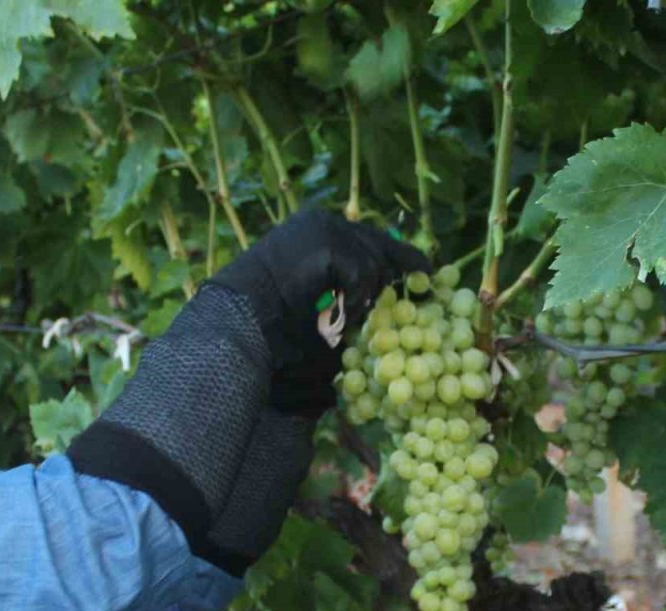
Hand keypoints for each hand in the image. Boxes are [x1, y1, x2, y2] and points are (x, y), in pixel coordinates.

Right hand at [206, 210, 429, 415]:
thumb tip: (380, 323)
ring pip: (375, 260)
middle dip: (402, 264)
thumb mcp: (313, 316)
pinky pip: (364, 271)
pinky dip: (358, 299)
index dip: (394, 259)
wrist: (238, 327)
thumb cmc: (265, 334)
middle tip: (427, 279)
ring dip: (369, 296)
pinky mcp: (326, 240)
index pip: (365, 240)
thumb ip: (345, 306)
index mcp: (311, 236)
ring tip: (351, 321)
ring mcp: (323, 227)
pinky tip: (342, 317)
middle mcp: (318, 222)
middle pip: (378, 241)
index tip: (421, 274)